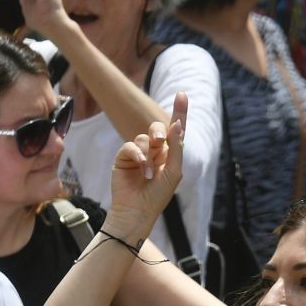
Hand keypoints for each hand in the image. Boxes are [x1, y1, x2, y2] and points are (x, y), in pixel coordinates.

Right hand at [104, 92, 187, 237]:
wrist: (137, 211)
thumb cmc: (158, 195)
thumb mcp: (174, 171)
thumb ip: (176, 148)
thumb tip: (176, 123)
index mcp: (169, 154)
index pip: (174, 129)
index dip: (179, 111)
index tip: (182, 94)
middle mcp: (154, 151)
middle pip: (157, 129)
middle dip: (159, 131)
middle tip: (160, 141)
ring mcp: (138, 154)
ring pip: (143, 138)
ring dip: (148, 153)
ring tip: (149, 172)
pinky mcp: (123, 158)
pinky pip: (129, 146)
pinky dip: (136, 154)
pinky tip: (140, 166)